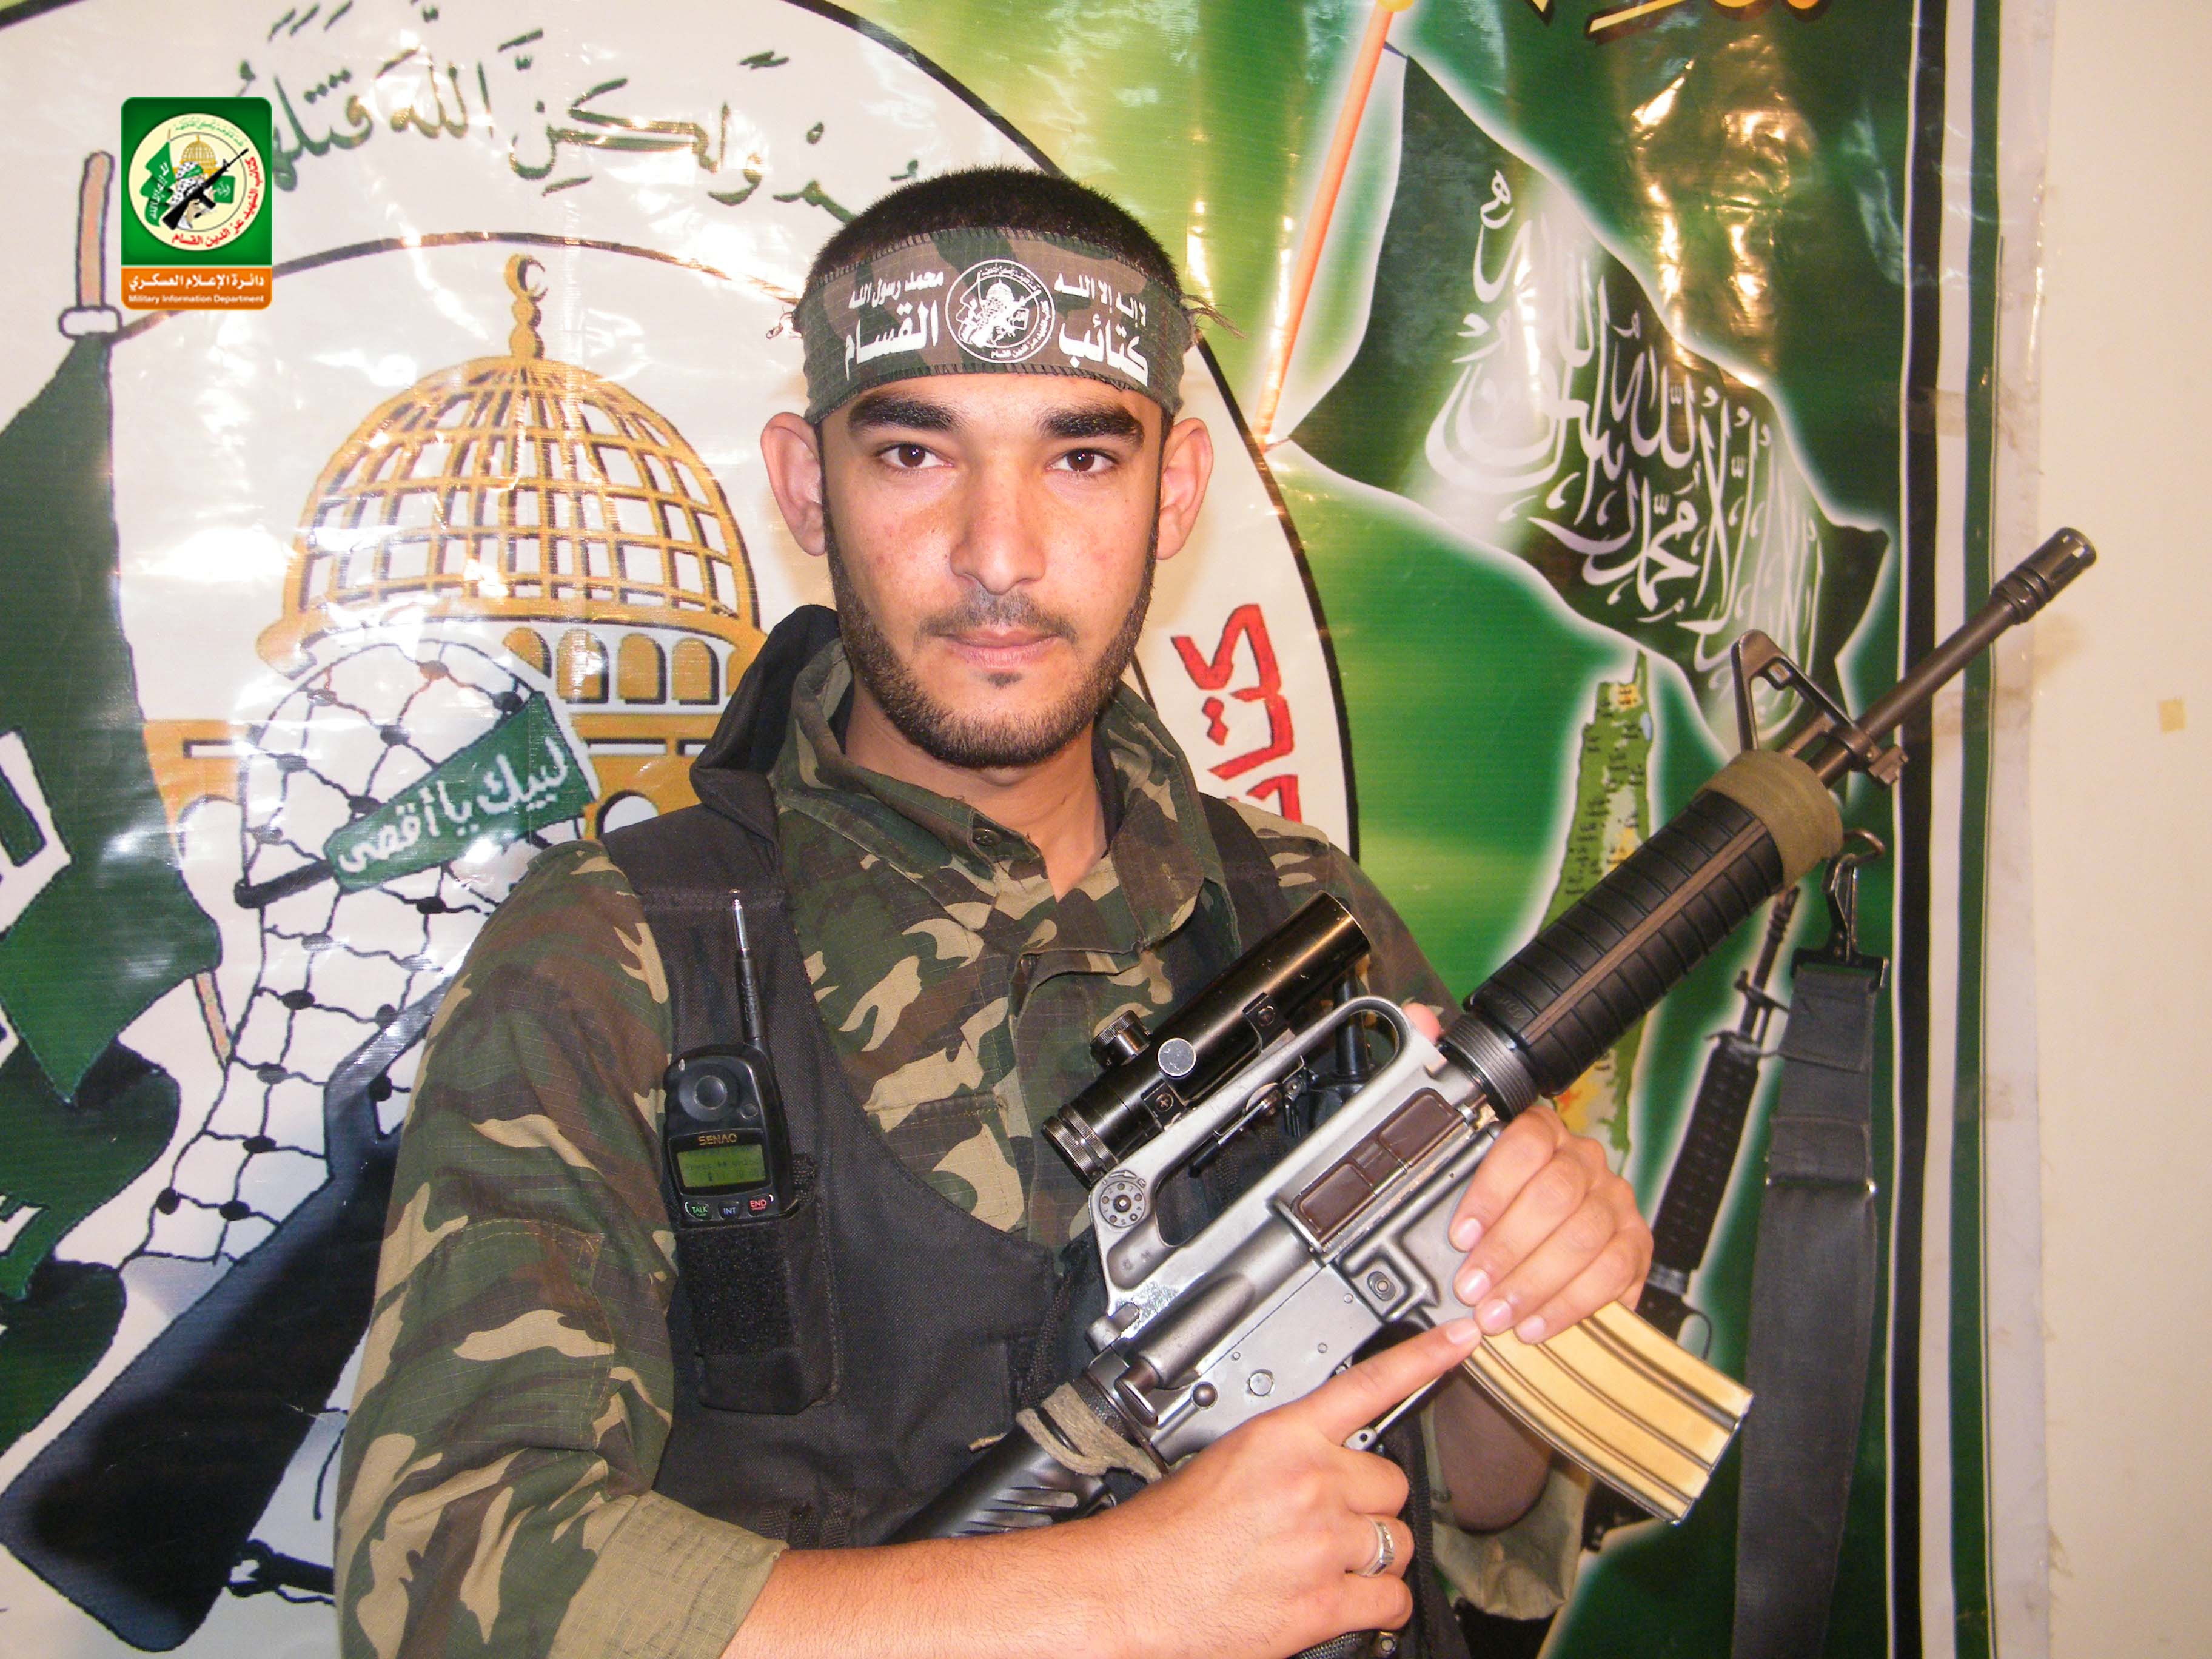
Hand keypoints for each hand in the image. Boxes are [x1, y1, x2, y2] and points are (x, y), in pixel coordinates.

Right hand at [1089, 1319, 1482, 1658]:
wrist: (1129, 1589)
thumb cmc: (1162, 1532)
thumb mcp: (1219, 1460)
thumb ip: (1282, 1452)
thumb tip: (1320, 1459)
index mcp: (1281, 1438)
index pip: (1368, 1387)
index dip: (1424, 1359)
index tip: (1462, 1339)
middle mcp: (1310, 1485)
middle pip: (1392, 1482)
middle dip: (1369, 1502)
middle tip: (1332, 1517)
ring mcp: (1323, 1546)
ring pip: (1396, 1542)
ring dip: (1373, 1553)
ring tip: (1331, 1561)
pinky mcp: (1324, 1604)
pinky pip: (1393, 1600)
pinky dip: (1378, 1605)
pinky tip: (1345, 1599)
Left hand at [1408, 1000, 1650, 1345]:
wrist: (1536, 1248)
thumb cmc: (1489, 1201)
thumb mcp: (1448, 1150)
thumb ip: (1430, 1084)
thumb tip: (1420, 1018)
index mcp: (1539, 1130)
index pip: (1527, 1142)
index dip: (1492, 1191)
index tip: (1461, 1233)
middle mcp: (1582, 1160)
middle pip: (1557, 1196)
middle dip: (1509, 1250)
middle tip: (1473, 1288)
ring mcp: (1613, 1202)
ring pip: (1585, 1238)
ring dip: (1535, 1283)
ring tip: (1498, 1315)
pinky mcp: (1634, 1245)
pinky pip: (1614, 1273)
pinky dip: (1572, 1304)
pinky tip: (1538, 1323)